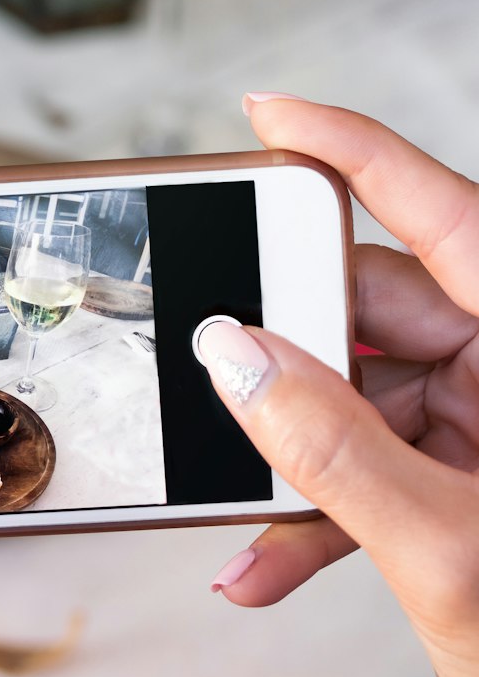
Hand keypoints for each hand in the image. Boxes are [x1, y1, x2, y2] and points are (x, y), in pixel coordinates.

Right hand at [201, 95, 478, 676]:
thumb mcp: (451, 559)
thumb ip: (335, 454)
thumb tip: (240, 360)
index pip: (445, 212)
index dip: (350, 150)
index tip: (269, 117)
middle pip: (379, 310)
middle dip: (289, 356)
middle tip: (223, 375)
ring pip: (364, 395)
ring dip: (295, 458)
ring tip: (251, 510)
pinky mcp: (469, 475)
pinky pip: (377, 460)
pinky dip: (321, 506)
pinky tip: (272, 554)